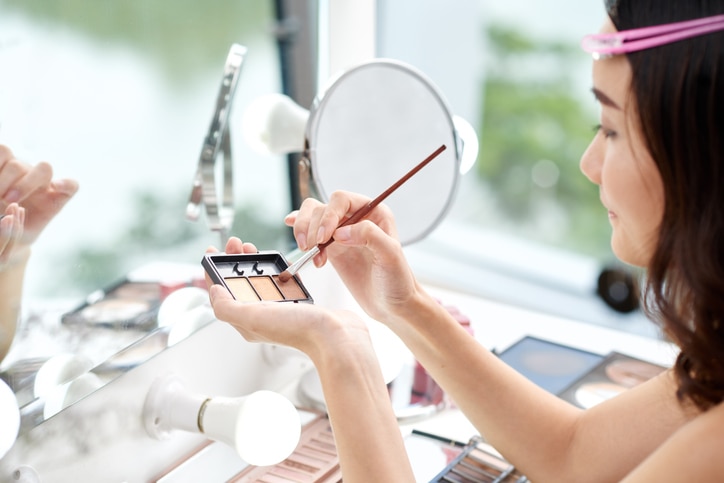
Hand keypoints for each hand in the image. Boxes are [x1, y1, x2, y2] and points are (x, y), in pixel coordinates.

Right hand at [0, 145, 77, 267]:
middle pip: (44, 168)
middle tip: (8, 201)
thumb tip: (17, 211)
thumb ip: (19, 229)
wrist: (0, 227)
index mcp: (53, 197)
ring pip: (17, 160)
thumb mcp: (18, 237)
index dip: (66, 184)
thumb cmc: (13, 231)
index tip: (55, 188)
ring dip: (5, 176)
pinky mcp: (2, 162)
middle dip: (24, 185)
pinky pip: (1, 151)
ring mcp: (20, 168)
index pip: (71, 186)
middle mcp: (40, 180)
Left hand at [205, 236, 370, 358]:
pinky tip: (279, 263)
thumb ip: (227, 307)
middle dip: (235, 262)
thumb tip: (214, 292)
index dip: (214, 272)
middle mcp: (262, 317)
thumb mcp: (254, 317)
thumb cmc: (299, 329)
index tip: (213, 251)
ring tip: (253, 248)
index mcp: (248, 322)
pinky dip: (277, 271)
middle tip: (236, 244)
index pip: (222, 295)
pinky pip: (283, 284)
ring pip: (261, 283)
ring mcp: (281, 311)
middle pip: (240, 286)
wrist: (337, 336)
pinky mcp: (299, 305)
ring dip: (254, 264)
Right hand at [285, 191, 419, 322]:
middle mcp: (356, 218)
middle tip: (312, 249)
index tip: (324, 238)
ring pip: (312, 217)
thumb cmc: (397, 280)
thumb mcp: (390, 255)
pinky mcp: (331, 248)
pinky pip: (311, 232)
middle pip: (322, 207)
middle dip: (312, 227)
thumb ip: (369, 236)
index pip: (342, 200)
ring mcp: (342, 232)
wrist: (392, 305)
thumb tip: (339, 232)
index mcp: (374, 212)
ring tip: (310, 254)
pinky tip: (294, 233)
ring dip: (304, 233)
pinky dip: (299, 231)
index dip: (329, 215)